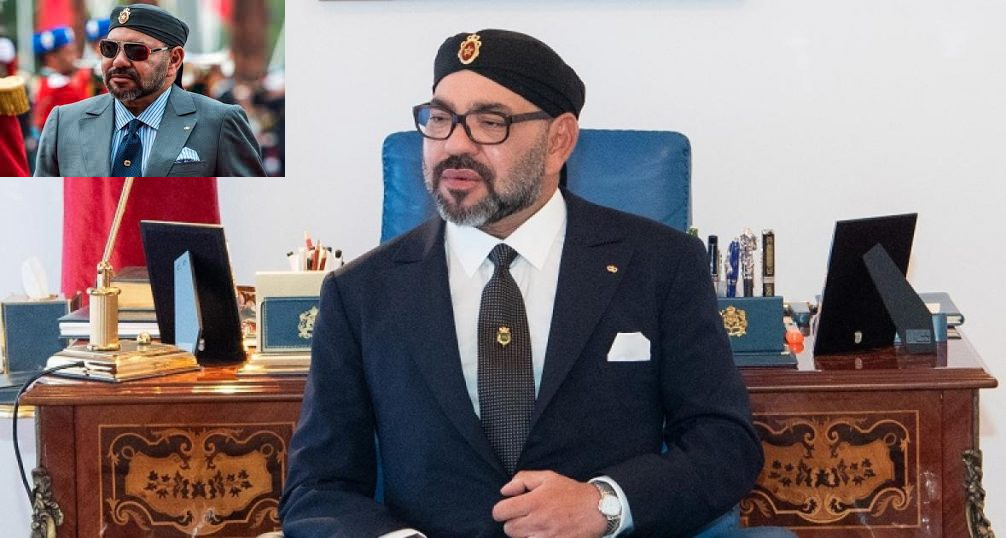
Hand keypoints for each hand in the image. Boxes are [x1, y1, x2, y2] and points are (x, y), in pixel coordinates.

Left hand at [492, 470, 607, 537]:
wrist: (596, 509)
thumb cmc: (571, 492)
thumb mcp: (547, 477)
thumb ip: (523, 479)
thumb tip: (504, 491)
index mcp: (534, 502)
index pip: (500, 512)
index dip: (501, 510)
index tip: (508, 508)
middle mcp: (538, 521)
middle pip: (508, 529)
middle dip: (512, 522)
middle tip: (524, 516)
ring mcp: (546, 536)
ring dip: (523, 533)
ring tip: (535, 525)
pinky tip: (541, 533)